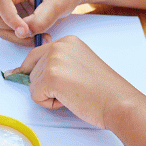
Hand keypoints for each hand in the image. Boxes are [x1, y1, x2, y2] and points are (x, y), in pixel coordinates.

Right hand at [0, 0, 88, 45]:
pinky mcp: (13, 15)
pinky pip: (8, 31)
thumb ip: (41, 19)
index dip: (9, 18)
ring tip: (40, 36)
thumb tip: (24, 32)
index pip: (1, 0)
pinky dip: (21, 37)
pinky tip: (39, 34)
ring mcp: (9, 5)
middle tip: (32, 33)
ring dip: (17, 36)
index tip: (26, 30)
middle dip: (10, 28)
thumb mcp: (58, 4)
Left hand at [15, 36, 141, 128]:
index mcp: (67, 42)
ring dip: (49, 94)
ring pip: (32, 84)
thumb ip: (58, 63)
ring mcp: (53, 61)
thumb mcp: (79, 65)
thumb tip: (24, 71)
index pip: (34, 55)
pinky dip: (49, 104)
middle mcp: (58, 46)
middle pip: (31, 70)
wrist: (120, 104)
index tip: (40, 79)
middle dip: (46, 85)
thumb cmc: (104, 91)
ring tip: (74, 93)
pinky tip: (70, 100)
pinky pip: (35, 96)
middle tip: (72, 89)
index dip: (35, 72)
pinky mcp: (50, 78)